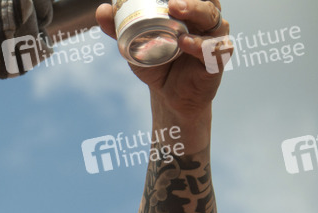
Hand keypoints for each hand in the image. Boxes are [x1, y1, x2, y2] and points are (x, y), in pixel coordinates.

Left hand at [96, 0, 230, 116]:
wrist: (168, 97)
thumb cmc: (158, 64)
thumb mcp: (136, 46)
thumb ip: (119, 29)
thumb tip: (101, 10)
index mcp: (192, 14)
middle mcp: (207, 24)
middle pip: (208, 2)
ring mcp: (214, 41)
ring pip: (215, 20)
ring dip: (197, 11)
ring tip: (176, 9)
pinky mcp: (216, 62)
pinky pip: (214, 50)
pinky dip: (200, 44)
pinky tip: (185, 41)